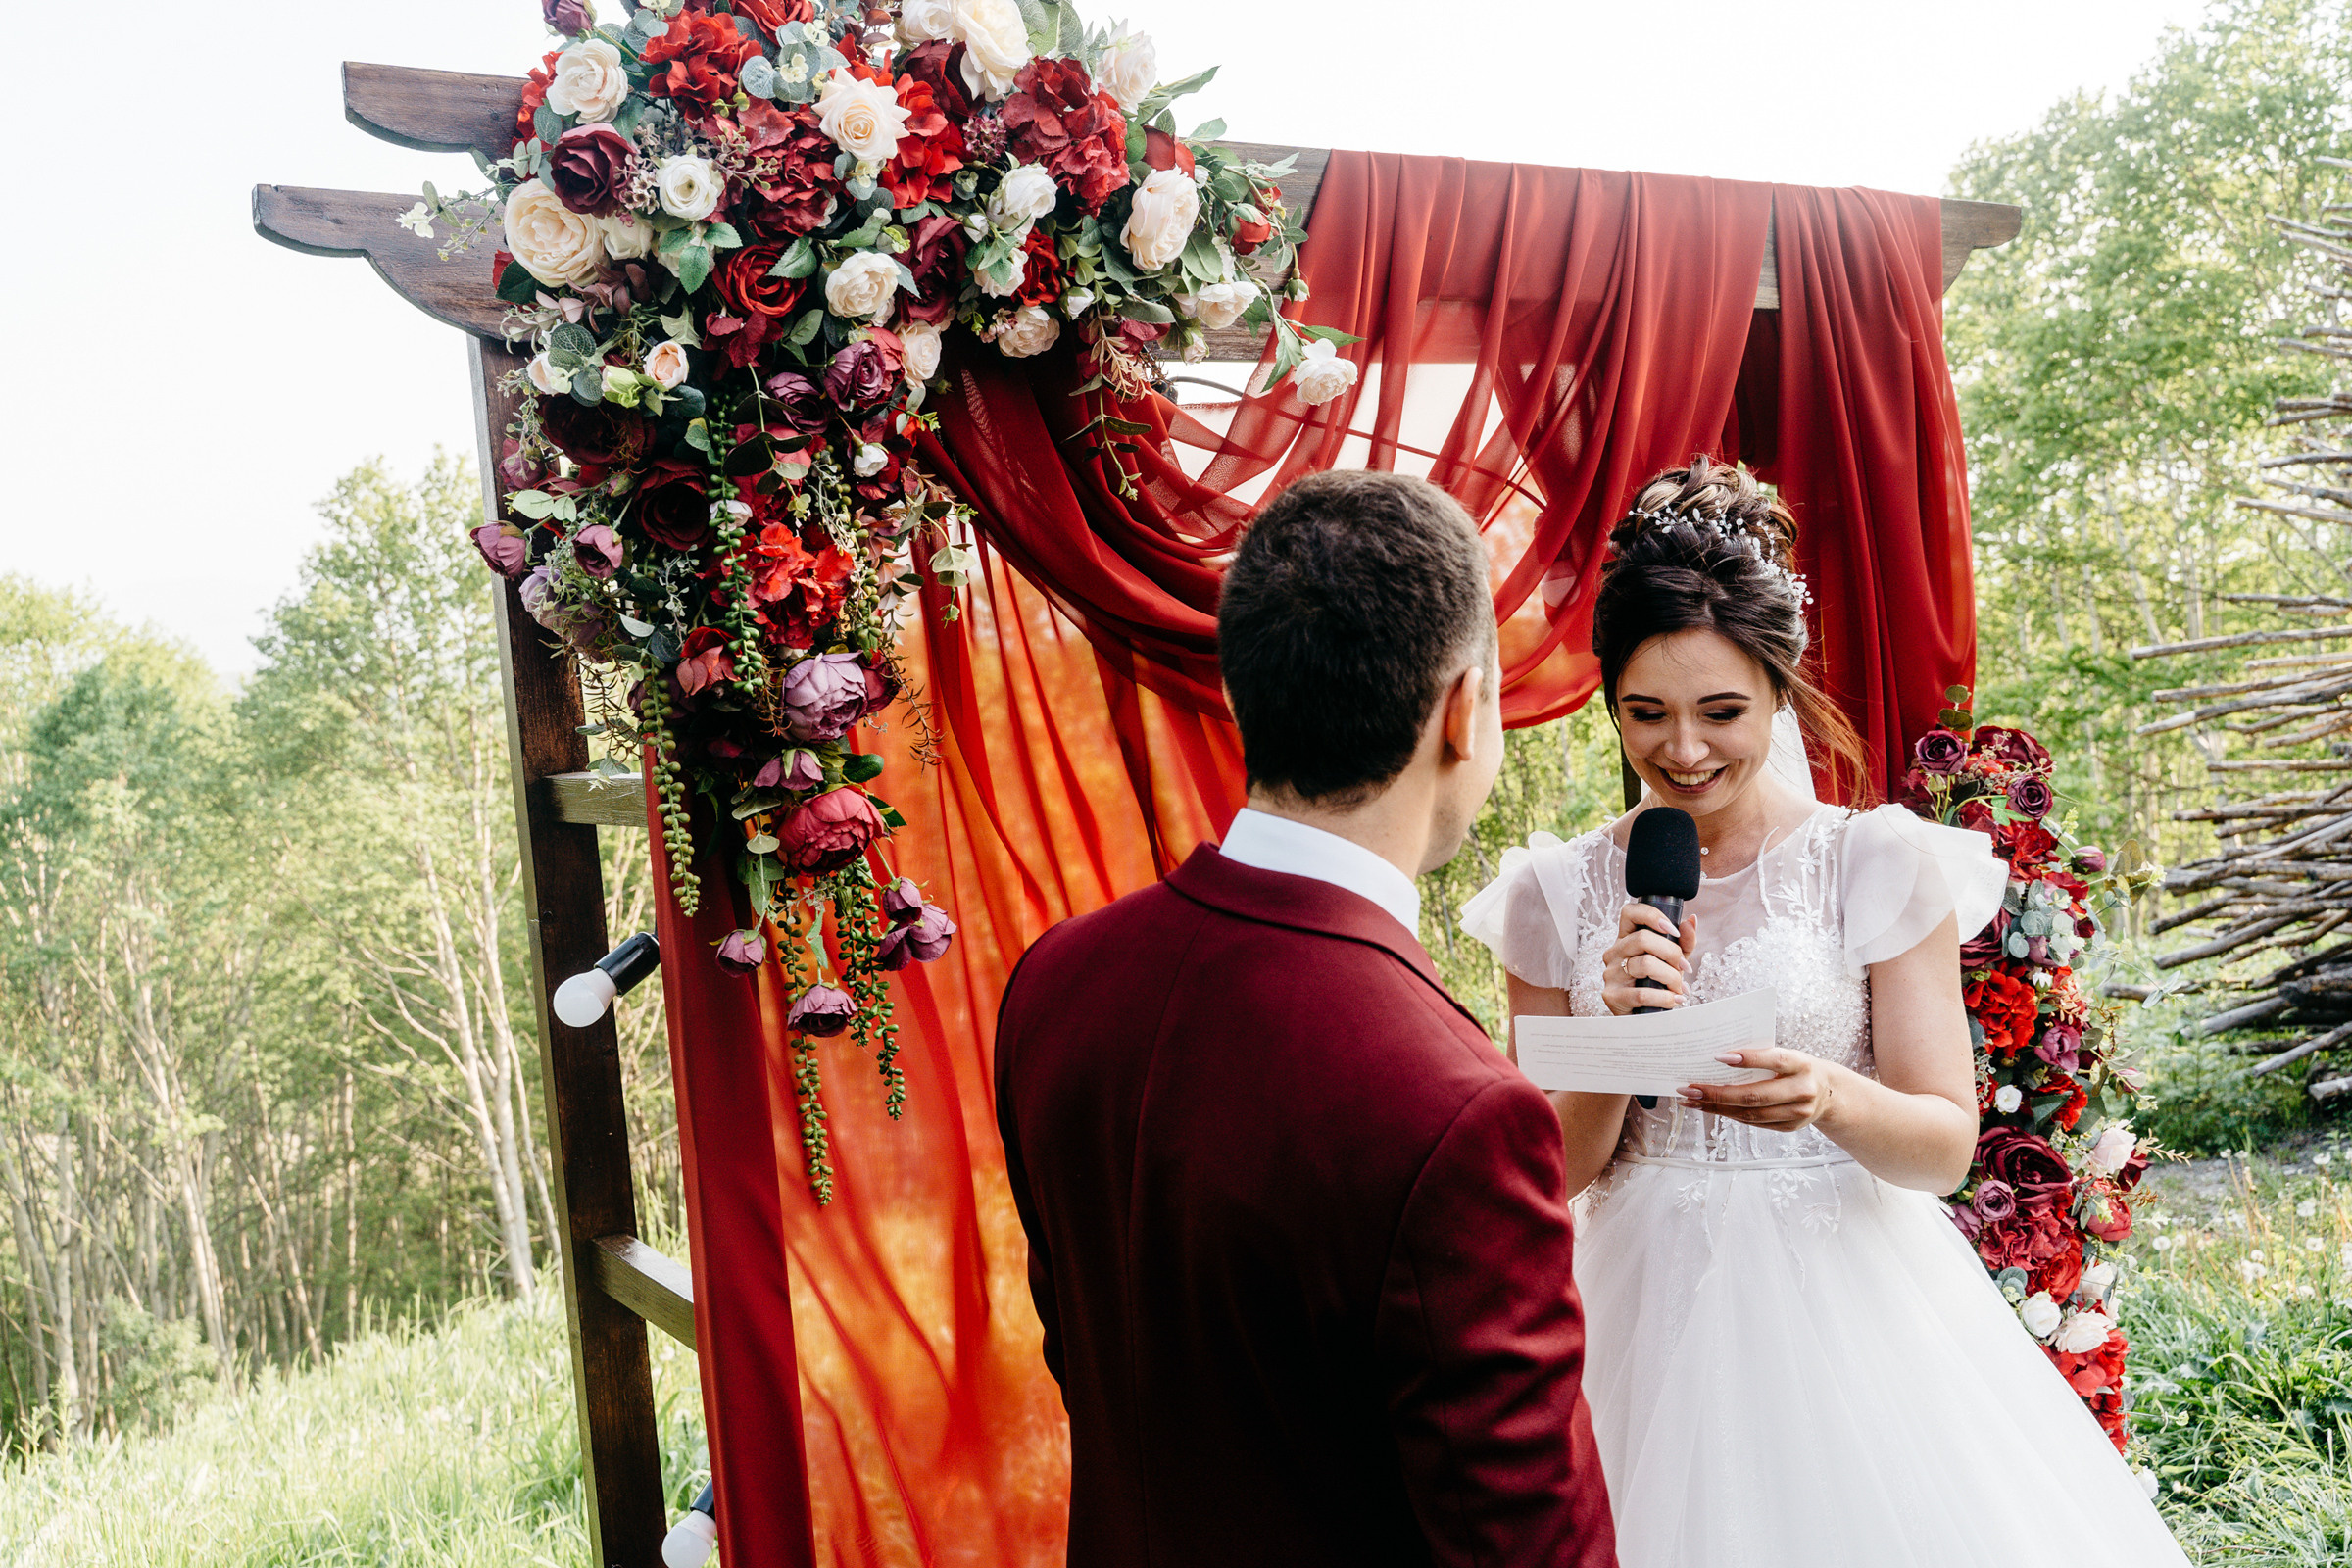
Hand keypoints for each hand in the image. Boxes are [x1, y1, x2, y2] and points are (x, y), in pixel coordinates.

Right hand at [1602, 901, 1696, 1016]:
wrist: (1646, 1019)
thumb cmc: (1658, 986)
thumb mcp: (1674, 962)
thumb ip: (1684, 942)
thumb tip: (1691, 921)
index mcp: (1627, 939)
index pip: (1629, 912)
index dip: (1651, 915)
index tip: (1672, 930)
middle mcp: (1615, 953)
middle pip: (1642, 938)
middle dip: (1672, 952)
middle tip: (1683, 967)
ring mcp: (1611, 974)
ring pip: (1645, 964)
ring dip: (1671, 977)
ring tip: (1679, 988)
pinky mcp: (1612, 996)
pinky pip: (1642, 993)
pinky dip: (1665, 997)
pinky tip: (1674, 1000)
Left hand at [1680, 1047, 1842, 1131]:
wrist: (1830, 1093)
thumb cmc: (1798, 1068)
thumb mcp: (1789, 1056)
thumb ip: (1762, 1057)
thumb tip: (1717, 1058)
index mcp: (1801, 1064)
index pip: (1774, 1060)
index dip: (1748, 1059)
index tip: (1718, 1056)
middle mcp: (1802, 1090)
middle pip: (1755, 1095)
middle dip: (1717, 1093)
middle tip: (1689, 1088)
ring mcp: (1798, 1112)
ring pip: (1751, 1114)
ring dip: (1716, 1108)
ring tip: (1692, 1100)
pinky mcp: (1790, 1127)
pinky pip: (1754, 1123)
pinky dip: (1729, 1115)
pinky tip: (1710, 1108)